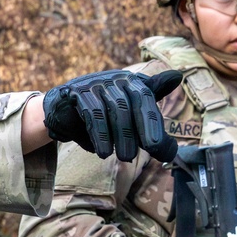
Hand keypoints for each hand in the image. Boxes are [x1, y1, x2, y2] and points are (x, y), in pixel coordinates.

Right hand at [43, 69, 182, 162]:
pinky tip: (103, 152)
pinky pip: (92, 113)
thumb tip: (175, 113)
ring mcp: (96, 83)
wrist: (61, 113)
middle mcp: (116, 79)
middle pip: (136, 101)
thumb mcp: (127, 119)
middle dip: (145, 128)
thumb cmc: (100, 117)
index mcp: (131, 82)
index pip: (148, 100)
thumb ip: (150, 118)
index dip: (156, 123)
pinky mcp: (77, 92)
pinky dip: (100, 134)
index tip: (164, 150)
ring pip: (115, 108)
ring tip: (126, 157)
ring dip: (123, 136)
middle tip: (151, 151)